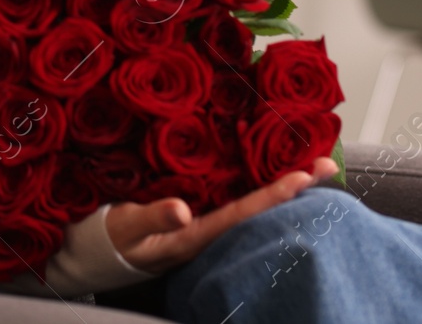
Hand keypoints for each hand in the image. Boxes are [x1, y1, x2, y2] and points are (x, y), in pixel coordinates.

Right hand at [104, 158, 339, 274]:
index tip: (304, 176)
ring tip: (313, 168)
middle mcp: (206, 232)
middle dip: (293, 189)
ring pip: (249, 206)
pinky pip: (234, 201)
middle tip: (327, 165)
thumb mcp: (125, 228)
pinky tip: (270, 174)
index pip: (242, 215)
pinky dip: (257, 186)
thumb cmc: (108, 240)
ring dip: (280, 186)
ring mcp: (201, 225)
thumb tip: (181, 210)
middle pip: (258, 211)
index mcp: (193, 237)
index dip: (273, 196)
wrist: (94, 255)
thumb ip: (151, 219)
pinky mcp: (194, 217)